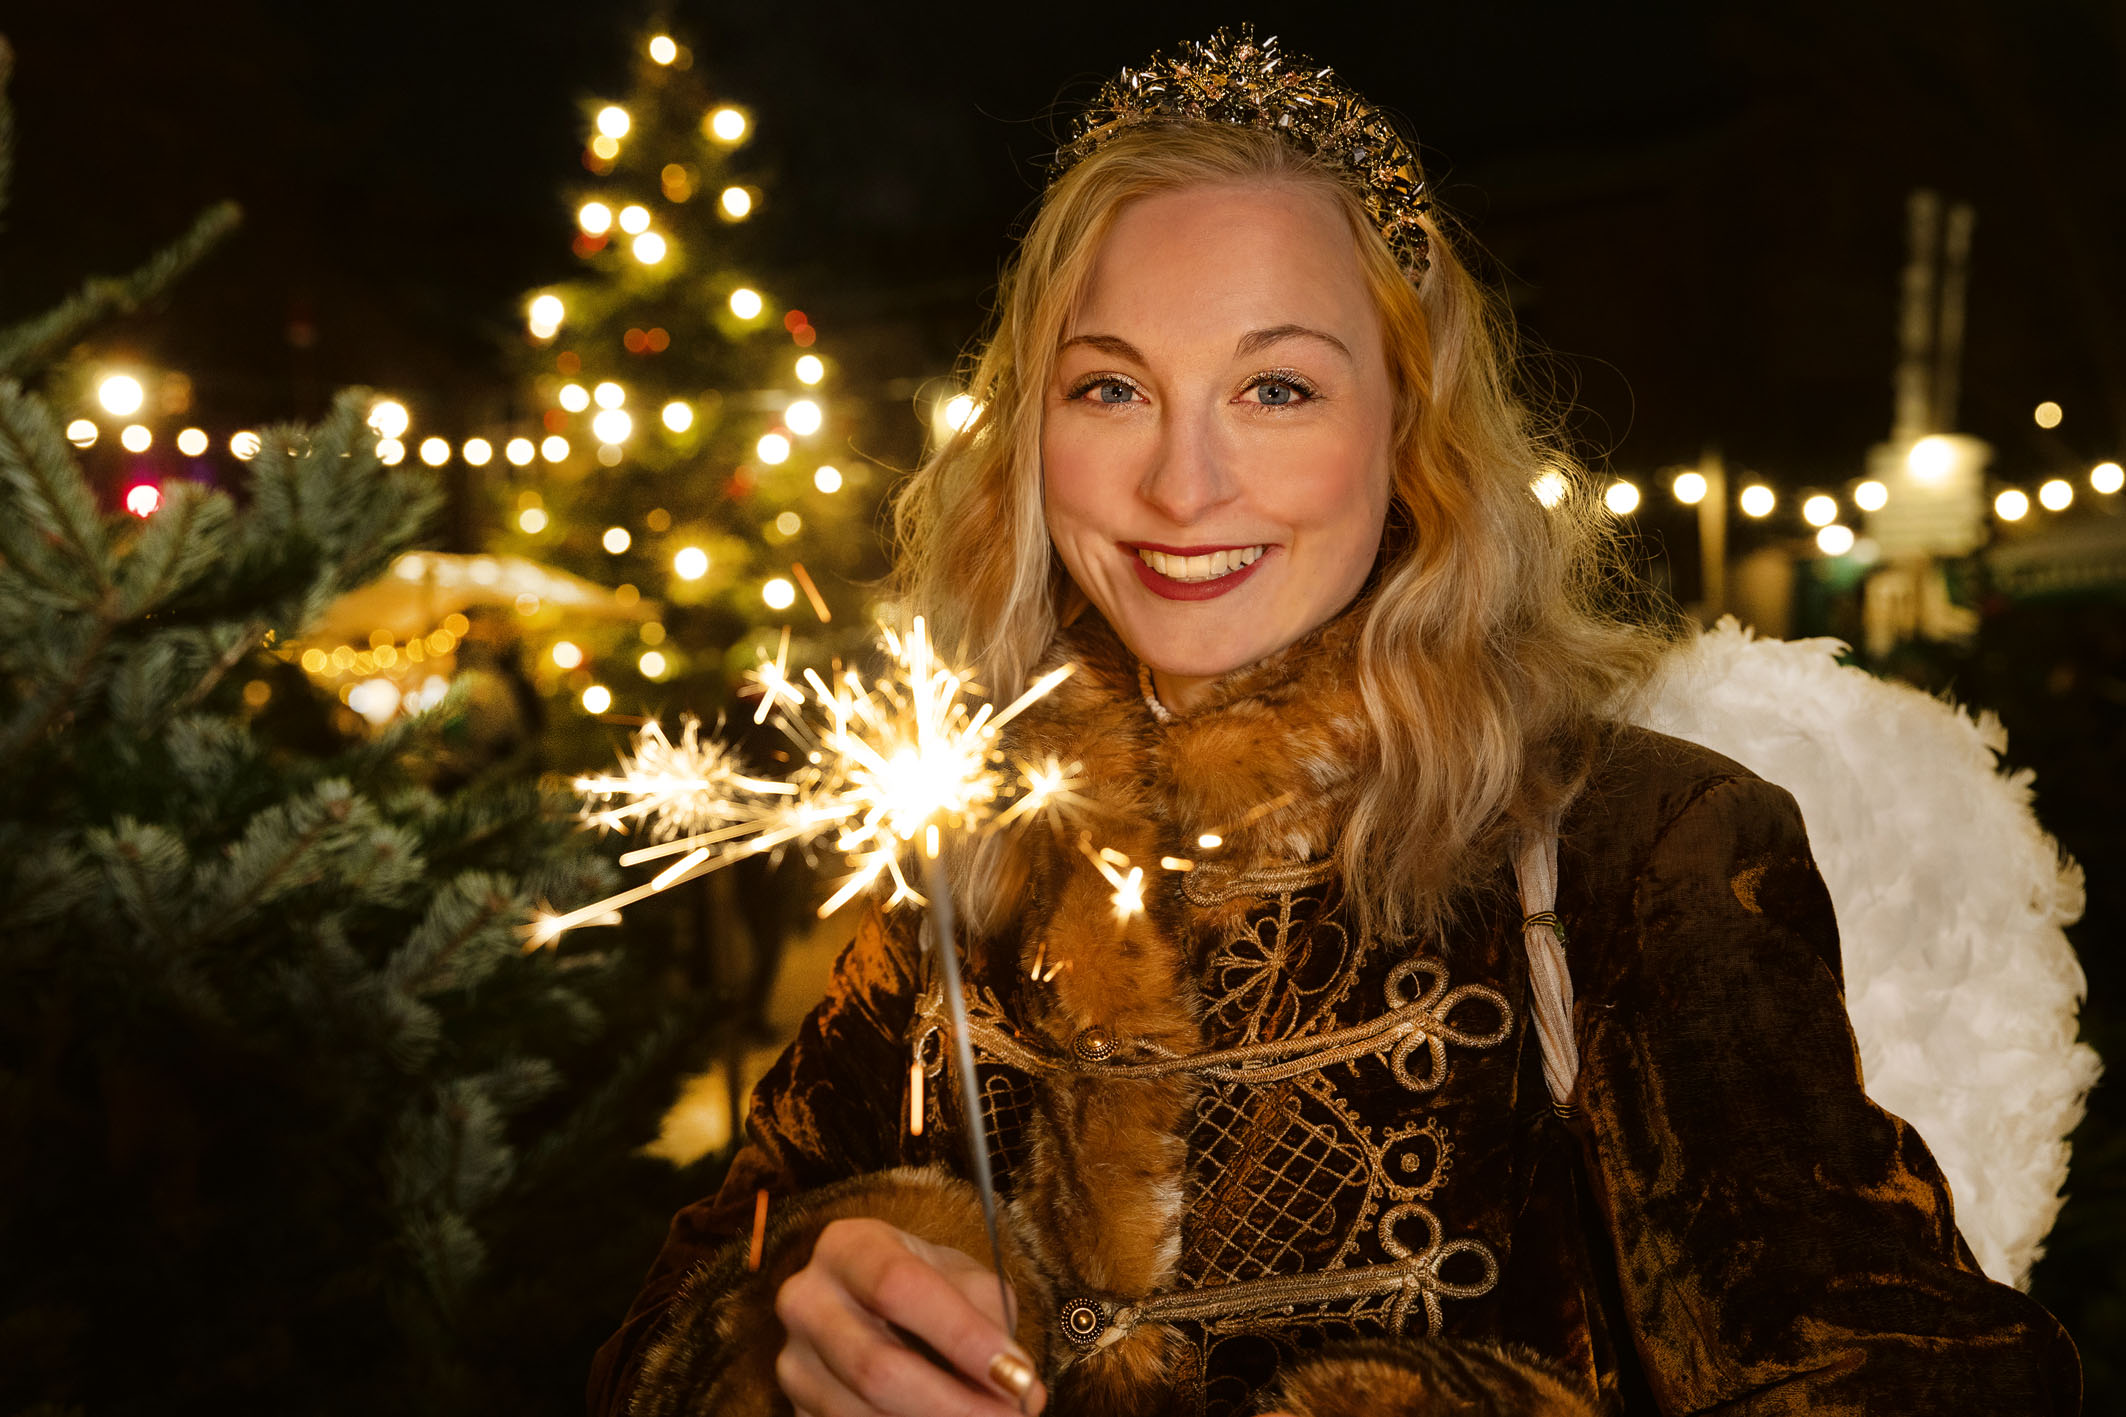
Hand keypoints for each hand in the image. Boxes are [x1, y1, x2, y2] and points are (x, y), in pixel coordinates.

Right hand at [775, 1216, 1045, 1416]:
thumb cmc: (926, 1286)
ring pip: (865, 1413)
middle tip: (1012, 1415)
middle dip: (954, 1403)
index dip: (961, 1335)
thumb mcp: (961, 1278)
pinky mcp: (797, 1407)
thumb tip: (1020, 1387)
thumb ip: (990, 1320)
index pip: (898, 1287)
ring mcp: (794, 1360)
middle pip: (876, 1367)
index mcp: (847, 1246)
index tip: (1016, 1372)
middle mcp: (806, 1300)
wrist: (871, 1306)